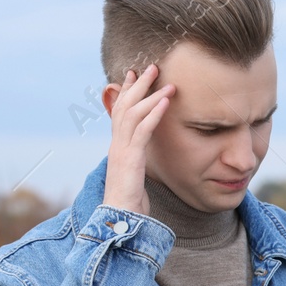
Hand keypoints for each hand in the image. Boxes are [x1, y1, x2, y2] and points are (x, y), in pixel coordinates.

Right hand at [101, 63, 173, 215]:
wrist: (119, 219)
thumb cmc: (129, 202)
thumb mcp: (135, 177)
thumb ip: (138, 162)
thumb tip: (143, 158)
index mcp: (118, 147)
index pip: (120, 112)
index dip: (127, 92)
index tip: (134, 74)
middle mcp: (117, 144)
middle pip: (125, 106)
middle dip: (138, 85)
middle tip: (151, 67)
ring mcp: (122, 150)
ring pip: (133, 113)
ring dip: (150, 95)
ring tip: (168, 82)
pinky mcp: (130, 158)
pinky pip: (143, 130)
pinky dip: (154, 113)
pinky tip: (165, 102)